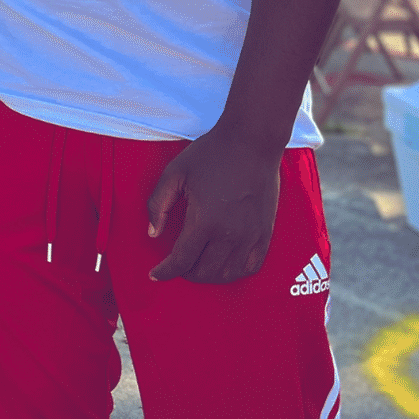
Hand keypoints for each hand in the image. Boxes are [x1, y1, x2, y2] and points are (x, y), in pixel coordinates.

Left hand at [145, 127, 280, 284]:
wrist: (252, 142)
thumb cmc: (211, 154)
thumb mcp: (174, 174)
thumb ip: (157, 205)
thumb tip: (152, 233)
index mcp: (204, 221)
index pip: (181, 260)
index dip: (165, 271)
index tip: (155, 274)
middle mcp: (230, 234)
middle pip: (204, 272)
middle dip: (185, 273)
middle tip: (175, 266)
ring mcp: (251, 236)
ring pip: (228, 274)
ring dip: (209, 276)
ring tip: (196, 267)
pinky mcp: (265, 233)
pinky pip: (251, 266)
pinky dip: (234, 272)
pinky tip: (224, 266)